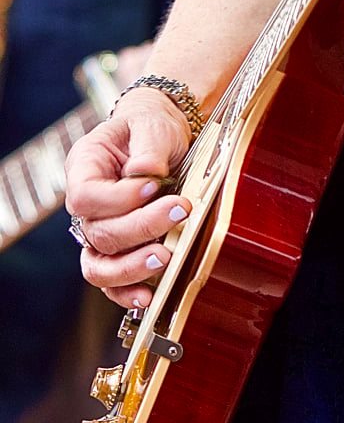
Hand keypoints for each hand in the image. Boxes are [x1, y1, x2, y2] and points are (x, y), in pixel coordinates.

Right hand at [65, 92, 192, 309]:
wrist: (161, 136)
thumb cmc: (150, 128)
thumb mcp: (151, 126)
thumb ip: (148, 148)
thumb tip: (147, 173)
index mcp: (84, 168)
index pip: (86, 196)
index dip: (117, 199)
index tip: (152, 187)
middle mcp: (86, 206)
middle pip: (99, 233)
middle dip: (140, 227)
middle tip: (179, 211)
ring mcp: (99, 231)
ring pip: (100, 266)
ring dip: (132, 267)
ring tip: (165, 258)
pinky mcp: (118, 251)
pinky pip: (112, 282)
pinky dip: (127, 293)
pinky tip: (149, 296)